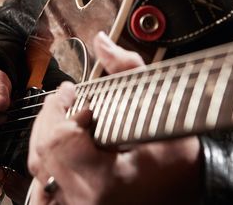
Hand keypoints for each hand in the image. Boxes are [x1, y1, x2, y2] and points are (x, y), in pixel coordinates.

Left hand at [27, 32, 201, 204]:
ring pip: (40, 173)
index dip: (60, 110)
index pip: (58, 141)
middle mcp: (84, 201)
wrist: (192, 193)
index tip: (72, 92)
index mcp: (102, 182)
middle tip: (66, 100)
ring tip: (65, 122)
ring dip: (48, 142)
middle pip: (42, 155)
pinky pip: (47, 189)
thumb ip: (128, 71)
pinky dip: (52, 165)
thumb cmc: (181, 164)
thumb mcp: (161, 110)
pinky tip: (65, 148)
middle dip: (50, 120)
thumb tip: (103, 43)